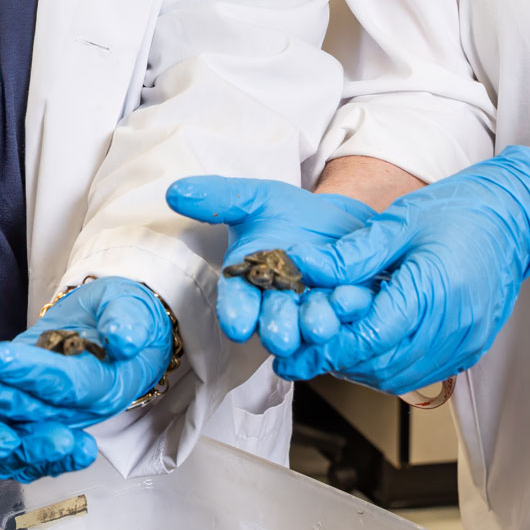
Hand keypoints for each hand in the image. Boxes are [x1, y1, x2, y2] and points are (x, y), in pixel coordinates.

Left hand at [0, 277, 173, 429]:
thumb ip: (130, 324)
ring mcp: (45, 406)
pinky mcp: (24, 395)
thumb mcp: (136, 310)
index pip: (65, 386)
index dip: (34, 374)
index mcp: (103, 390)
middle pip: (26, 404)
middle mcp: (73, 409)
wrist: (123, 323)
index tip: (2, 358)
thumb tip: (125, 339)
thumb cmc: (132, 315)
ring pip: (2, 406)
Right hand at [166, 176, 377, 357]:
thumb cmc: (290, 214)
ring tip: (320, 324)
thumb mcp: (255, 198)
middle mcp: (278, 303)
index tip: (237, 325)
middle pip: (273, 322)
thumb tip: (175, 192)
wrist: (340, 219)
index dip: (236, 313)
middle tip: (282, 336)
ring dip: (315, 326)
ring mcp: (312, 312)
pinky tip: (354, 300)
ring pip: (311, 327)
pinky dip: (351, 312)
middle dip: (277, 329)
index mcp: (249, 280)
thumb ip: (219, 199)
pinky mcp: (346, 314)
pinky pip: (349, 319)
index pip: (237, 301)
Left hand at [278, 146, 529, 396]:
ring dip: (363, 369)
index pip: (373, 338)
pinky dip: (390, 368)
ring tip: (333, 347)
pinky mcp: (471, 348)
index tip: (299, 345)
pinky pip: (423, 374)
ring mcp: (466, 342)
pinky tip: (370, 347)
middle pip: (384, 366)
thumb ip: (352, 253)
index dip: (331, 346)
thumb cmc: (461, 211)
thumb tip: (303, 265)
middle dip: (340, 362)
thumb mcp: (399, 222)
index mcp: (435, 290)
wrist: (516, 219)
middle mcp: (454, 325)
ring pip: (401, 378)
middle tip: (305, 350)